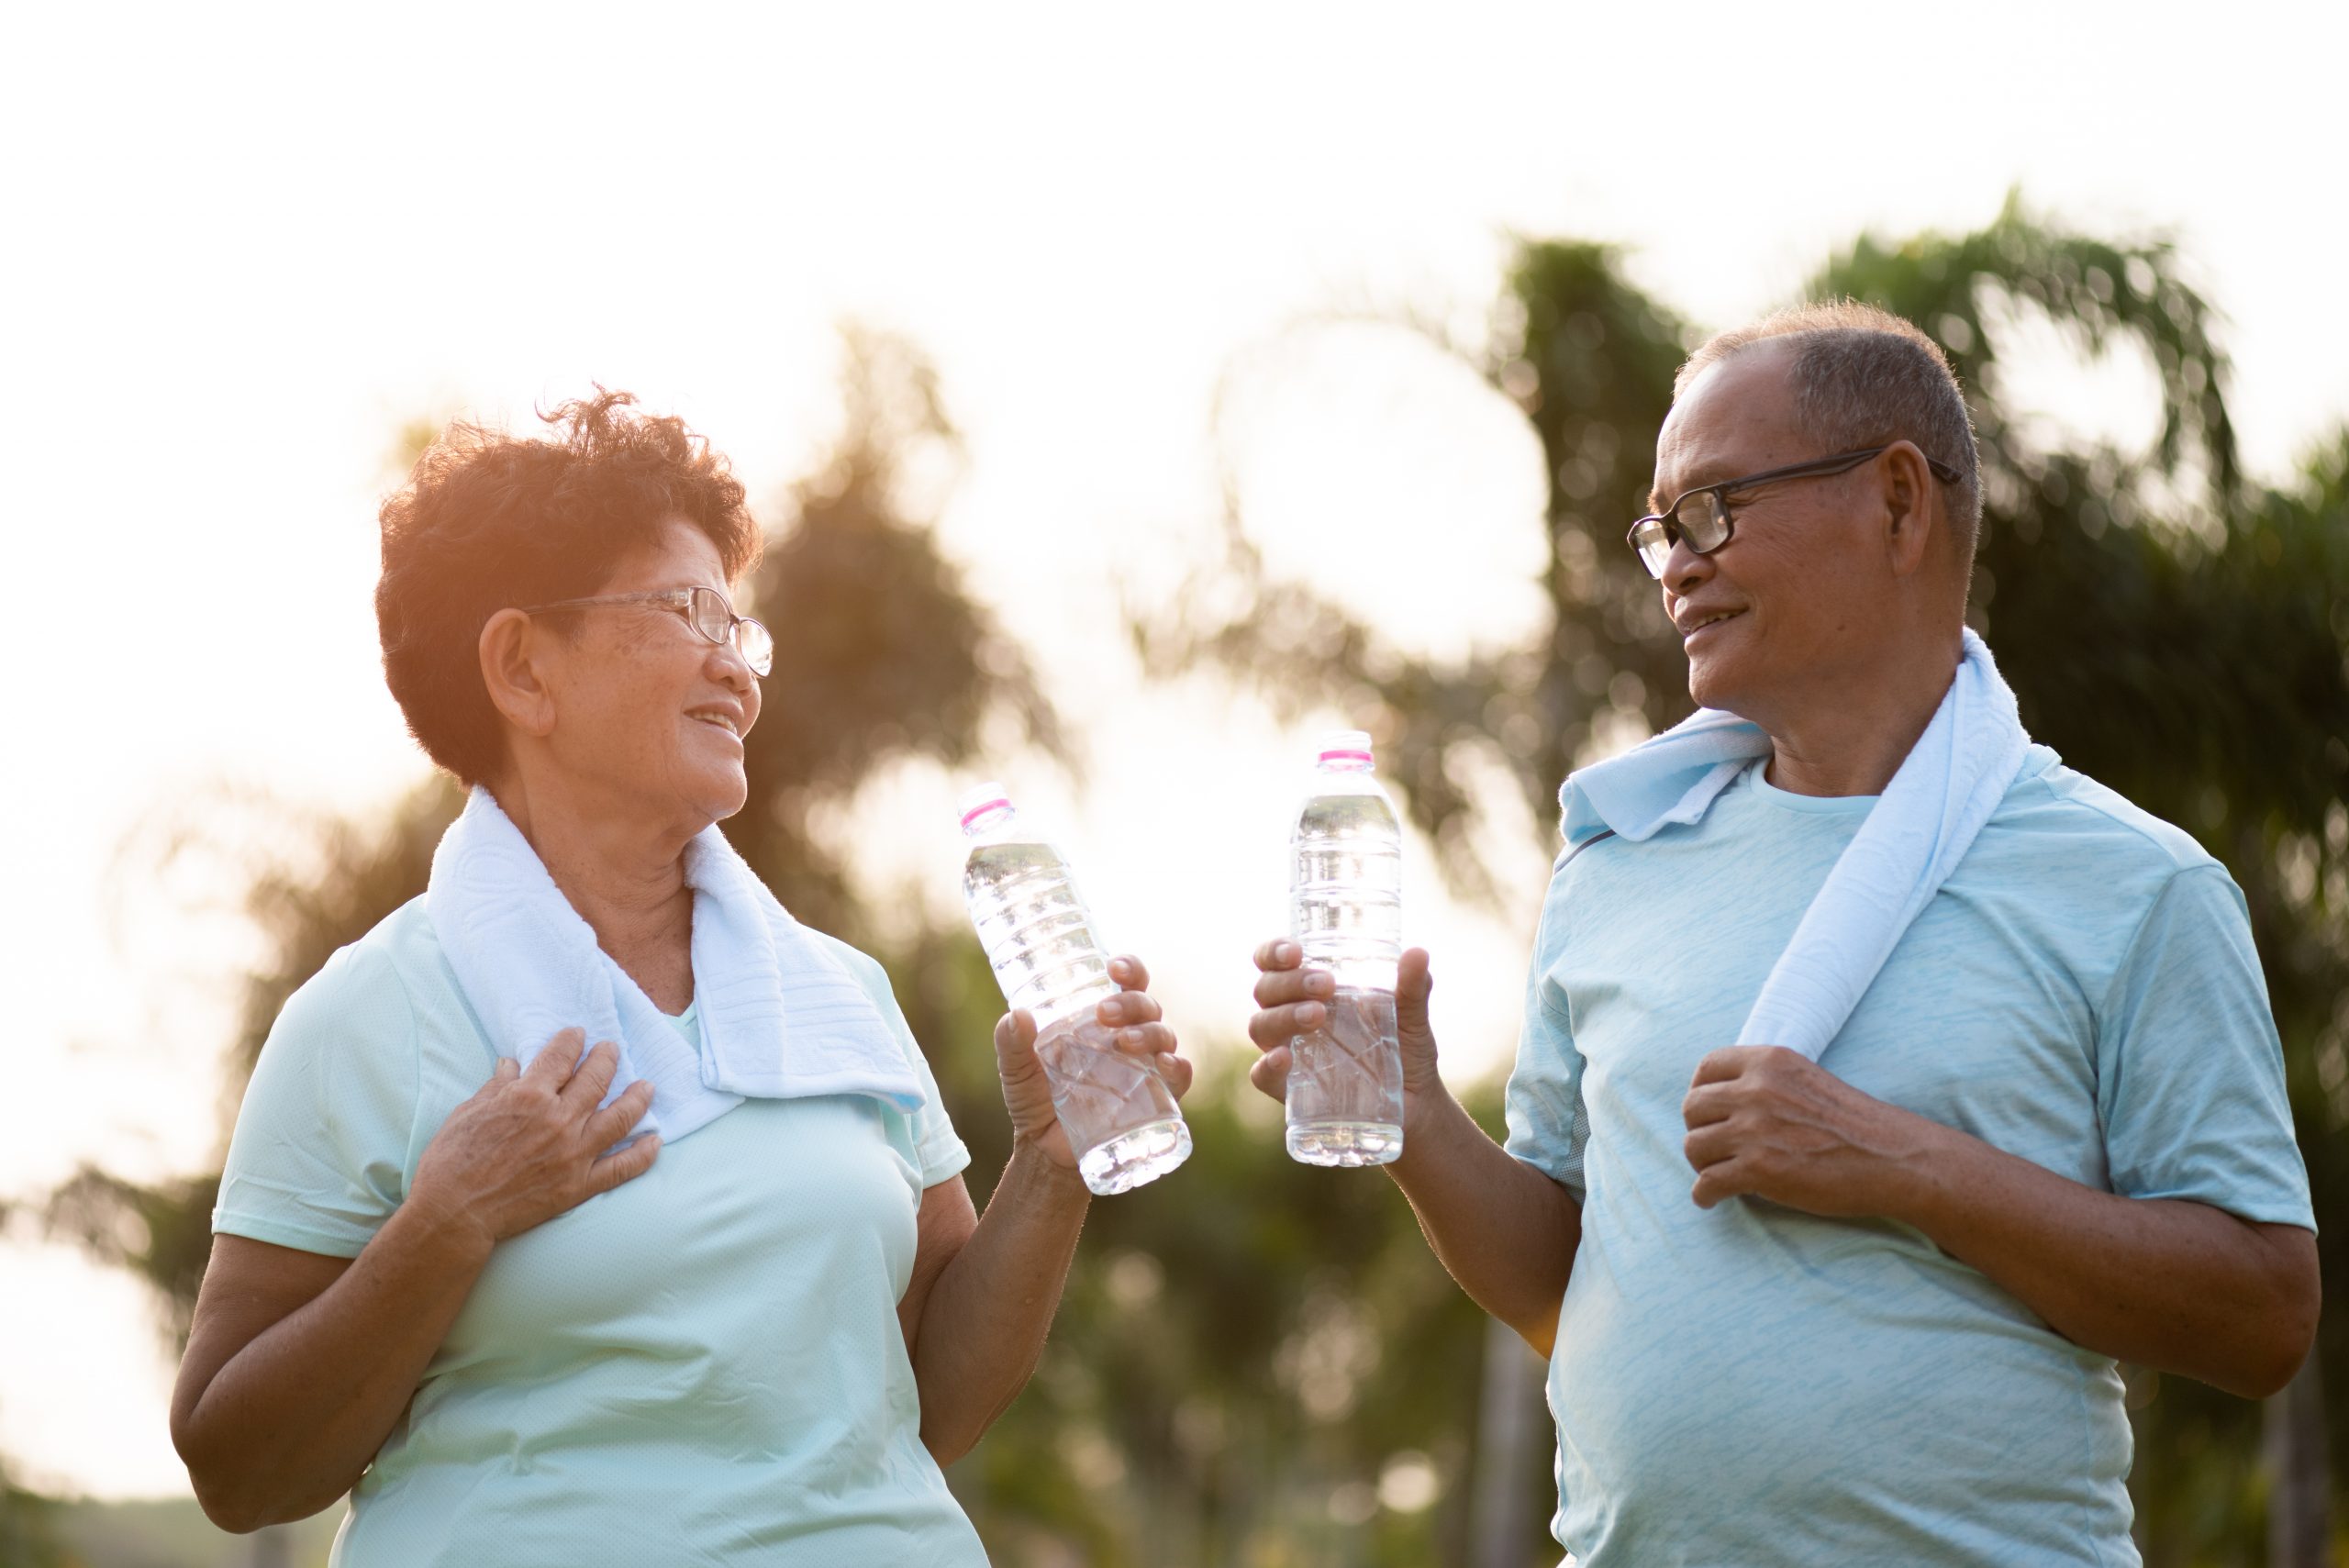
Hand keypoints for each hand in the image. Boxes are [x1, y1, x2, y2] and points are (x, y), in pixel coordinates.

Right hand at [408, 1029, 660, 1250]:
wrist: (454, 1213)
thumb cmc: (452, 1161)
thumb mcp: (468, 1112)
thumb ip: (496, 1087)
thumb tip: (511, 1064)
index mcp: (529, 1096)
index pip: (561, 1057)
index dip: (572, 1041)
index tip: (579, 1035)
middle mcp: (558, 1119)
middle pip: (597, 1079)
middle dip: (607, 1058)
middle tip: (612, 1050)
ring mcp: (574, 1153)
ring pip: (620, 1117)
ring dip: (637, 1098)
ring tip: (647, 1086)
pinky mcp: (579, 1185)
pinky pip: (622, 1168)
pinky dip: (643, 1154)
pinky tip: (655, 1142)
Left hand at [994, 955, 1191, 1172]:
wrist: (1046, 1153)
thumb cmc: (1036, 1101)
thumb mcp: (1017, 1070)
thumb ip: (1012, 1044)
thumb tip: (1016, 1016)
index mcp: (1102, 1021)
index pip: (1127, 983)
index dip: (1129, 968)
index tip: (1112, 967)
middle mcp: (1130, 1037)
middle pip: (1147, 1006)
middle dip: (1132, 1003)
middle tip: (1105, 1013)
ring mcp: (1146, 1068)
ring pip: (1164, 1035)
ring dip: (1150, 1032)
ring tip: (1124, 1041)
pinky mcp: (1155, 1100)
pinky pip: (1179, 1078)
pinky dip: (1179, 1068)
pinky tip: (1165, 1065)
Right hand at [1248, 942, 1445, 1129]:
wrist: (1417, 1103)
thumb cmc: (1406, 1048)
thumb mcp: (1412, 1016)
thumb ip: (1414, 987)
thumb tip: (1417, 953)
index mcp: (1311, 989)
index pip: (1275, 962)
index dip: (1273, 952)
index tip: (1295, 951)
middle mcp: (1291, 1016)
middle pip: (1266, 990)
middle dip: (1290, 982)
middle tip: (1326, 984)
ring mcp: (1289, 1052)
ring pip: (1261, 1027)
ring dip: (1282, 1016)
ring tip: (1317, 1015)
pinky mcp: (1291, 1090)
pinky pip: (1262, 1076)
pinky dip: (1266, 1065)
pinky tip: (1283, 1058)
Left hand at [1680, 1045, 1939, 1214]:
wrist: (1892, 1158)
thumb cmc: (1853, 1123)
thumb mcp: (1804, 1079)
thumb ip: (1764, 1081)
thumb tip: (1721, 1098)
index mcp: (1768, 1062)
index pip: (1707, 1068)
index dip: (1701, 1092)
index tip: (1707, 1112)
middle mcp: (1756, 1090)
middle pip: (1693, 1108)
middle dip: (1698, 1130)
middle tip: (1712, 1148)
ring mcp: (1755, 1130)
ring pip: (1694, 1146)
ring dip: (1701, 1164)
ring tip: (1716, 1173)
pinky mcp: (1759, 1170)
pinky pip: (1707, 1183)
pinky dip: (1704, 1195)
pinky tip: (1711, 1199)